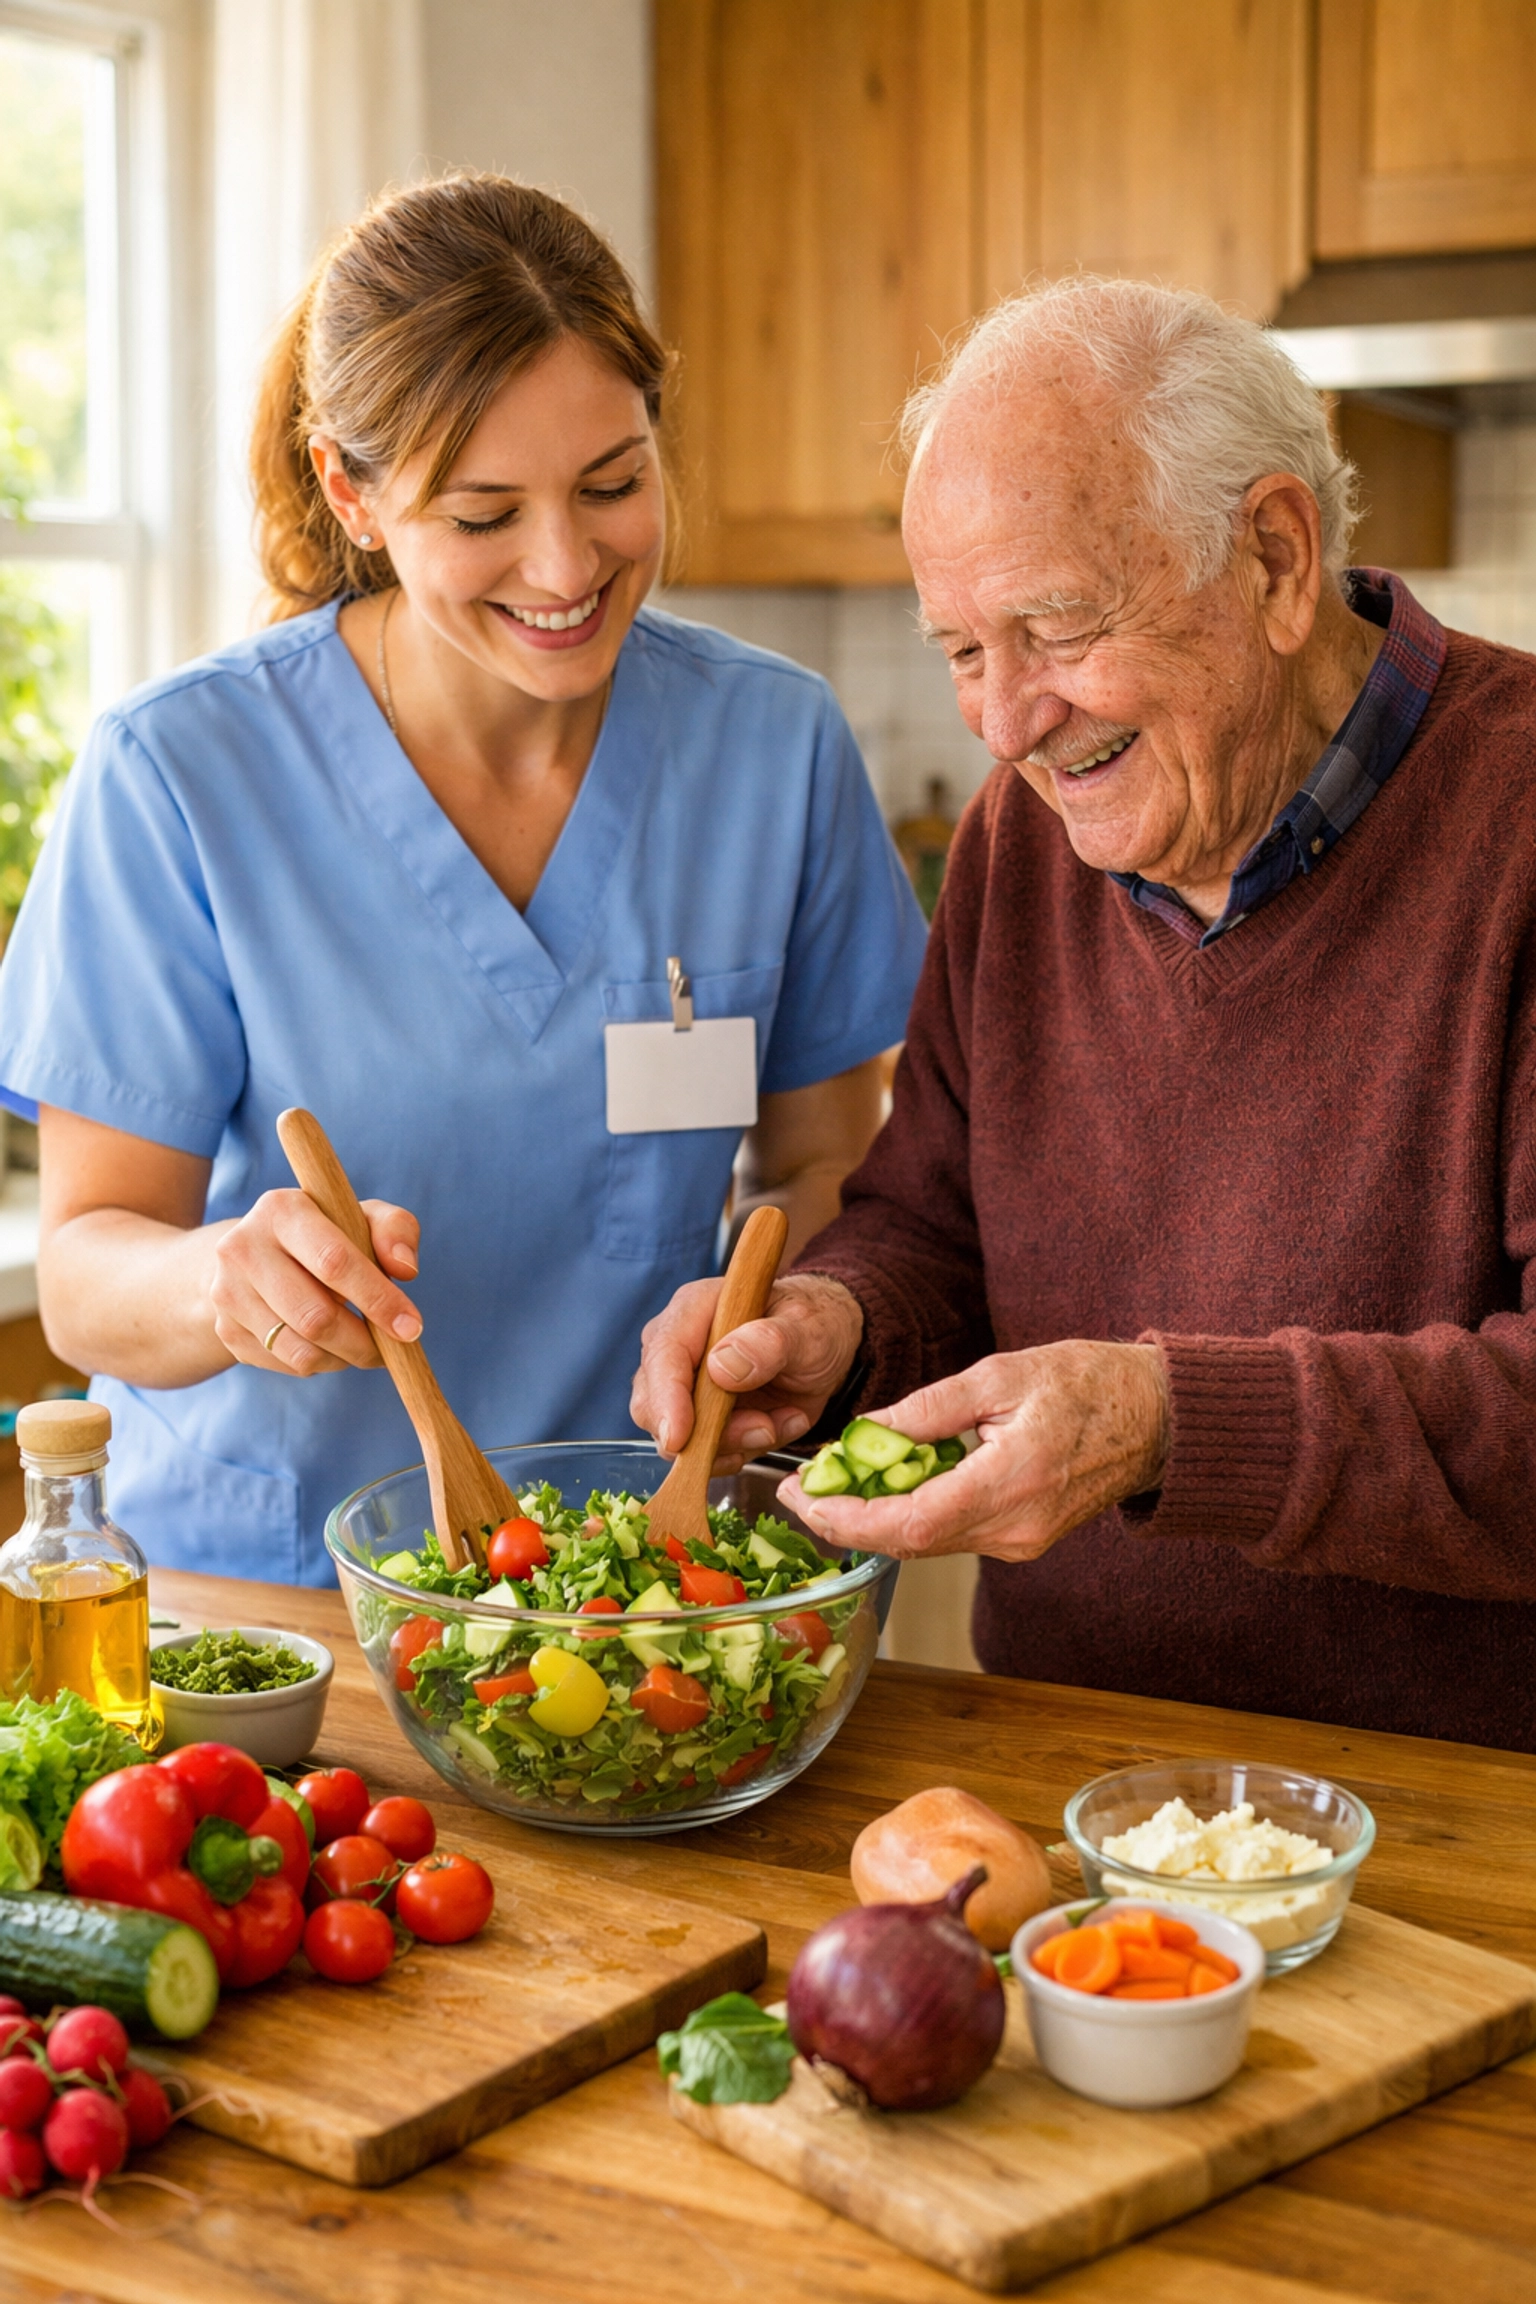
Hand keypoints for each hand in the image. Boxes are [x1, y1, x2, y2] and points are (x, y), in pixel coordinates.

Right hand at [211, 1190, 421, 1375]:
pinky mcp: (227, 1330)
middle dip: (365, 1341)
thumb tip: (405, 1269)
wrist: (256, 1254)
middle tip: (394, 1347)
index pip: (334, 1262)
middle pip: (315, 1316)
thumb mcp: (362, 1218)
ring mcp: (227, 1293)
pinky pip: (288, 1364)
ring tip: (364, 1344)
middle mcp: (242, 1248)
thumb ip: (395, 1230)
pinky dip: (322, 1363)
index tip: (412, 1326)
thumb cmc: (327, 1234)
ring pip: (302, 1351)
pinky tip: (332, 1344)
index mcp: (281, 1210)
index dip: (377, 1299)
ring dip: (346, 1358)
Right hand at [631, 1272, 864, 1470]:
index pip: (663, 1355)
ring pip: (677, 1439)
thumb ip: (770, 1342)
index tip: (680, 1437)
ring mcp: (685, 1388)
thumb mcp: (806, 1328)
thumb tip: (721, 1366)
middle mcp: (679, 1349)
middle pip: (653, 1405)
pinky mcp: (700, 1420)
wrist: (828, 1349)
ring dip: (734, 1443)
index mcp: (695, 1311)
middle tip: (764, 1428)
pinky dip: (743, 1450)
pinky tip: (775, 1425)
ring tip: (779, 1421)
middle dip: (707, 1433)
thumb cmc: (813, 1326)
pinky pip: (704, 1453)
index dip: (666, 1399)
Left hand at [778, 1340, 1169, 1560]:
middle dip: (847, 1519)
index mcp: (1011, 1482)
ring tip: (835, 1480)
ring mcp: (1021, 1541)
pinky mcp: (1023, 1540)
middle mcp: (1015, 1528)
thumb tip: (867, 1431)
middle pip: (912, 1542)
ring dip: (876, 1518)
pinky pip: (954, 1534)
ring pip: (930, 1542)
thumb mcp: (1000, 1374)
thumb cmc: (1088, 1384)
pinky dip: (913, 1513)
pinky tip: (888, 1484)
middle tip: (802, 1488)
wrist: (1157, 1418)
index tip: (803, 1499)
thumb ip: (929, 1409)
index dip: (849, 1519)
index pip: (912, 1524)